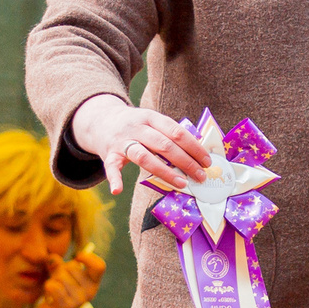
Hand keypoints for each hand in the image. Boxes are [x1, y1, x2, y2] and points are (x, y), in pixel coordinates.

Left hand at [34, 249, 106, 307]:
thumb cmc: (60, 293)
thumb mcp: (61, 276)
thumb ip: (58, 265)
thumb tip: (51, 258)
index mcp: (93, 282)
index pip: (99, 266)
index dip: (88, 257)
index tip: (78, 258)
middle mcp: (89, 292)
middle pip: (73, 267)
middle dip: (61, 270)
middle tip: (60, 282)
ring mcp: (78, 300)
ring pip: (60, 276)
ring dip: (52, 280)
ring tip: (55, 291)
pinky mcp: (64, 306)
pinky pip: (53, 286)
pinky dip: (47, 287)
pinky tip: (50, 296)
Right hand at [69, 93, 210, 194]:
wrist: (101, 120)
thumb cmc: (136, 125)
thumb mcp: (152, 121)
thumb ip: (169, 133)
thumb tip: (196, 152)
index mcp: (151, 117)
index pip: (176, 132)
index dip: (194, 147)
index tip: (207, 161)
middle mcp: (137, 127)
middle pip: (164, 145)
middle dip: (186, 162)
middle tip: (201, 176)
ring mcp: (122, 141)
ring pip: (144, 157)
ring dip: (164, 171)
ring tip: (182, 184)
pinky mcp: (109, 153)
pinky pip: (112, 167)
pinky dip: (114, 178)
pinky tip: (118, 190)